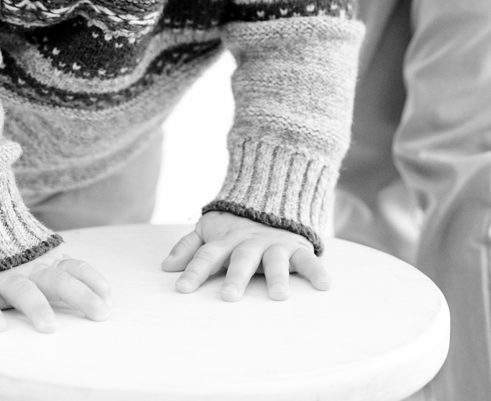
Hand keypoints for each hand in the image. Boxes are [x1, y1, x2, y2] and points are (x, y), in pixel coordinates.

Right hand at [0, 245, 110, 331]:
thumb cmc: (9, 261)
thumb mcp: (39, 265)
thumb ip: (62, 277)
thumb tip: (101, 301)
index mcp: (45, 263)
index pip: (75, 268)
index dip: (94, 281)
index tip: (109, 299)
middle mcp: (28, 269)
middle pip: (58, 279)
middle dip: (81, 295)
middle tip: (100, 314)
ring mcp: (3, 277)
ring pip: (23, 290)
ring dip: (37, 306)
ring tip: (50, 326)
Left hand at [162, 211, 329, 301]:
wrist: (271, 194)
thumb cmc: (235, 225)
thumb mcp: (209, 230)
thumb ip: (189, 247)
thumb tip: (166, 267)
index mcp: (226, 240)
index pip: (206, 256)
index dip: (193, 271)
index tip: (181, 289)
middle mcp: (249, 243)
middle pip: (241, 259)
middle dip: (235, 277)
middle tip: (229, 296)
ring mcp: (274, 244)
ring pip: (275, 260)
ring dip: (277, 276)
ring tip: (278, 295)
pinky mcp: (296, 246)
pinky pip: (308, 259)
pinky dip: (317, 270)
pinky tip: (324, 285)